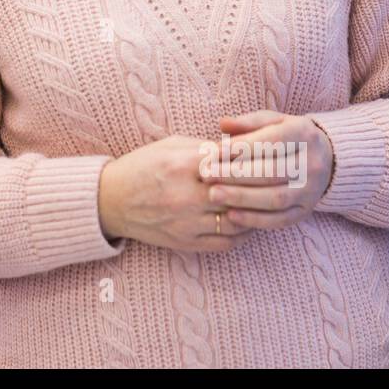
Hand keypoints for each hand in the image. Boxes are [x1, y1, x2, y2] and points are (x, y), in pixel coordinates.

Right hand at [98, 134, 253, 252]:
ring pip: (238, 220)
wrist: (110, 201)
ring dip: (255, 211)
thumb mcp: (169, 146)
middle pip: (239, 192)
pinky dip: (243, 233)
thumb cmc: (142, 167)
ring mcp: (186, 223)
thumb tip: (240, 148)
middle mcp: (185, 195)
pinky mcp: (186, 243)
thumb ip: (204, 148)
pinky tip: (247, 222)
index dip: (252, 158)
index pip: (230, 161)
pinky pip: (226, 242)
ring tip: (265, 202)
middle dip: (260, 185)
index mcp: (181, 165)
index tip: (267, 155)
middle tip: (278, 180)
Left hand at [198, 110, 335, 230]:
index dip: (241, 148)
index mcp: (303, 134)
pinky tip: (231, 215)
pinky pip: (280, 220)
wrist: (326, 159)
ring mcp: (310, 191)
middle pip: (272, 172)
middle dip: (236, 175)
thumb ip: (248, 122)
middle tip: (207, 176)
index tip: (213, 152)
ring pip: (276, 198)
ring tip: (214, 194)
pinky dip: (255, 219)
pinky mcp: (305, 212)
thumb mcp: (272, 121)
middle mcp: (312, 163)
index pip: (271, 142)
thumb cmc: (287, 136)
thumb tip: (222, 124)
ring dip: (242, 198)